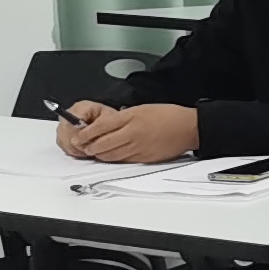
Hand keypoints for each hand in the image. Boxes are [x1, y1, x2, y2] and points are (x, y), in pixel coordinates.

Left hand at [56, 99, 198, 163]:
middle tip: (82, 145)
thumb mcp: (142, 108)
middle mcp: (133, 133)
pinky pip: (123, 160)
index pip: (101, 126)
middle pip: (102, 144)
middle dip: (89, 146)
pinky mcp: (144, 158)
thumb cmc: (169, 115)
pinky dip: (113, 158)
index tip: (79, 135)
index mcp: (132, 117)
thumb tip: (104, 126)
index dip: (86, 132)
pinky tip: (110, 156)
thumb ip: (123, 117)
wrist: (189, 128)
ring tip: (94, 151)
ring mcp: (138, 147)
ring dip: (99, 154)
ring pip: (110, 155)